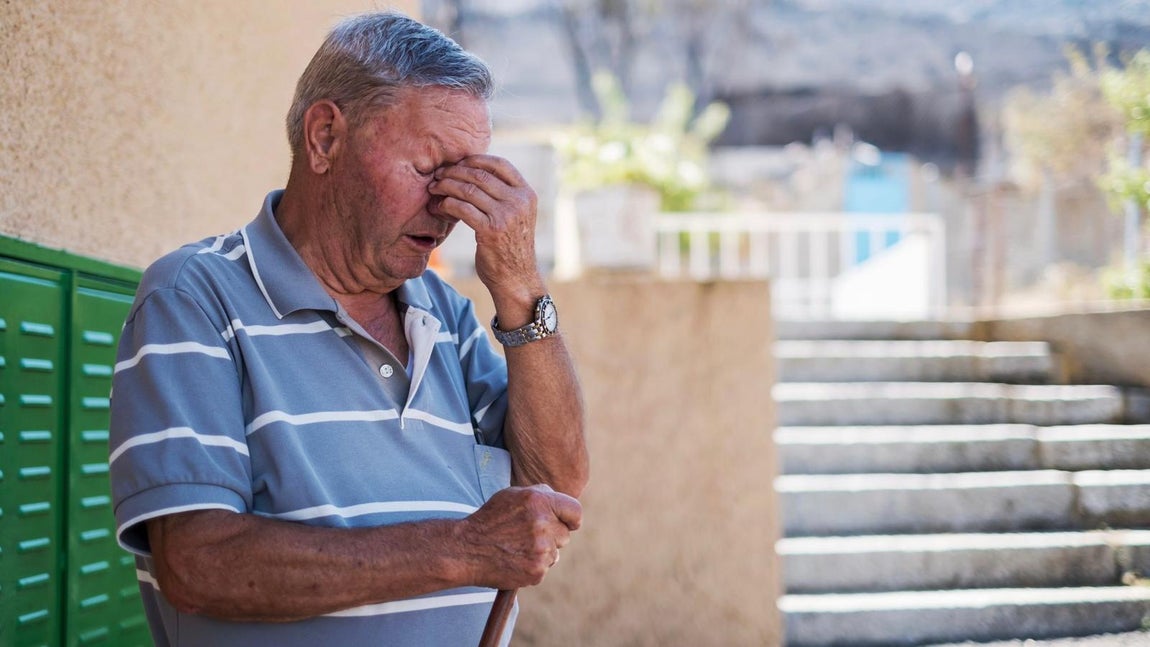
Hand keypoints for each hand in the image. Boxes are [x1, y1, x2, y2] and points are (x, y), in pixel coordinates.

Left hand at [428, 155, 543, 306]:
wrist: (516, 278)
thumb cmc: (510, 246)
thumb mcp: (516, 216)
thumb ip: (504, 196)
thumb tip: (475, 173)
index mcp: (526, 194)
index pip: (500, 164)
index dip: (476, 159)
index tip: (457, 163)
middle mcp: (519, 201)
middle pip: (480, 175)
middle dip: (455, 172)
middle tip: (438, 175)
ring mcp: (506, 215)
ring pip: (469, 190)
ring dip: (447, 186)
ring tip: (434, 188)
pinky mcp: (491, 230)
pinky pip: (463, 208)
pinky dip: (447, 204)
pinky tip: (439, 206)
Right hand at [456, 484, 581, 589]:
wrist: (467, 549)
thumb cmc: (490, 519)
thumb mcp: (512, 495)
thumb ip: (541, 494)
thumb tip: (562, 504)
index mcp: (539, 501)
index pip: (575, 511)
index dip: (572, 519)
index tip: (568, 523)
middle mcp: (543, 524)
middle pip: (565, 535)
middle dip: (552, 536)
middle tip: (528, 536)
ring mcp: (541, 549)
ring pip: (555, 553)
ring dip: (542, 552)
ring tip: (518, 547)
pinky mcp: (537, 570)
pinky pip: (545, 568)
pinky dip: (533, 566)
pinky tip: (515, 559)